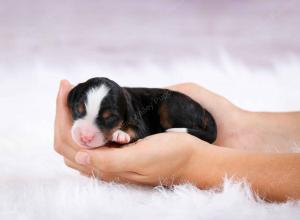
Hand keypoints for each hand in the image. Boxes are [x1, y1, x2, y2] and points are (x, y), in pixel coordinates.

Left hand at [53, 80, 216, 182]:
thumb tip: (78, 157)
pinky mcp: (117, 151)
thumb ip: (110, 162)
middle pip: (67, 139)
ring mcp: (109, 158)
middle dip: (62, 111)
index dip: (62, 114)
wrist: (190, 157)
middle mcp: (103, 165)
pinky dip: (84, 120)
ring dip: (71, 115)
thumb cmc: (171, 156)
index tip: (66, 86)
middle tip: (67, 85)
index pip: (68, 142)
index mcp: (106, 168)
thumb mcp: (141, 158)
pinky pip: (91, 137)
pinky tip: (89, 107)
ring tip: (73, 93)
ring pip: (76, 138)